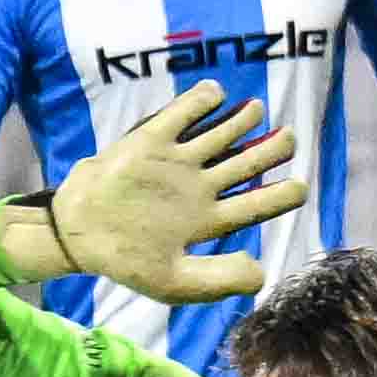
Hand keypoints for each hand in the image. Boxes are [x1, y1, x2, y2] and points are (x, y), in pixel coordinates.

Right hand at [28, 79, 297, 299]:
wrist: (76, 235)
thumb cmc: (124, 260)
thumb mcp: (172, 283)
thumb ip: (217, 282)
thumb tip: (259, 269)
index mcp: (207, 220)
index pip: (255, 204)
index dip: (281, 195)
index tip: (299, 187)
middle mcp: (198, 188)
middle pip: (246, 164)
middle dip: (272, 149)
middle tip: (289, 138)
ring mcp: (176, 163)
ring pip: (221, 134)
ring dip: (243, 120)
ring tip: (257, 111)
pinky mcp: (150, 142)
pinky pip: (182, 114)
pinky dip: (201, 100)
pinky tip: (215, 93)